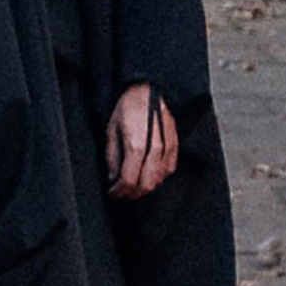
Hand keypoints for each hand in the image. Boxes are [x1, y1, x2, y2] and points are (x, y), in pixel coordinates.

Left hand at [105, 83, 177, 199]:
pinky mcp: (175, 146)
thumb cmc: (128, 108)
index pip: (128, 180)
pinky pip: (168, 170)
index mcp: (136, 146)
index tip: (113, 192)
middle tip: (122, 193)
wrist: (147, 92)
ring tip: (133, 184)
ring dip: (144, 187)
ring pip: (158, 181)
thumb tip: (112, 178)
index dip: (119, 191)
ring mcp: (167, 149)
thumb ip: (112, 157)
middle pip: (145, 185)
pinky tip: (147, 174)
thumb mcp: (111, 131)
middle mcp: (154, 150)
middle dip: (131, 193)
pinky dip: (157, 177)